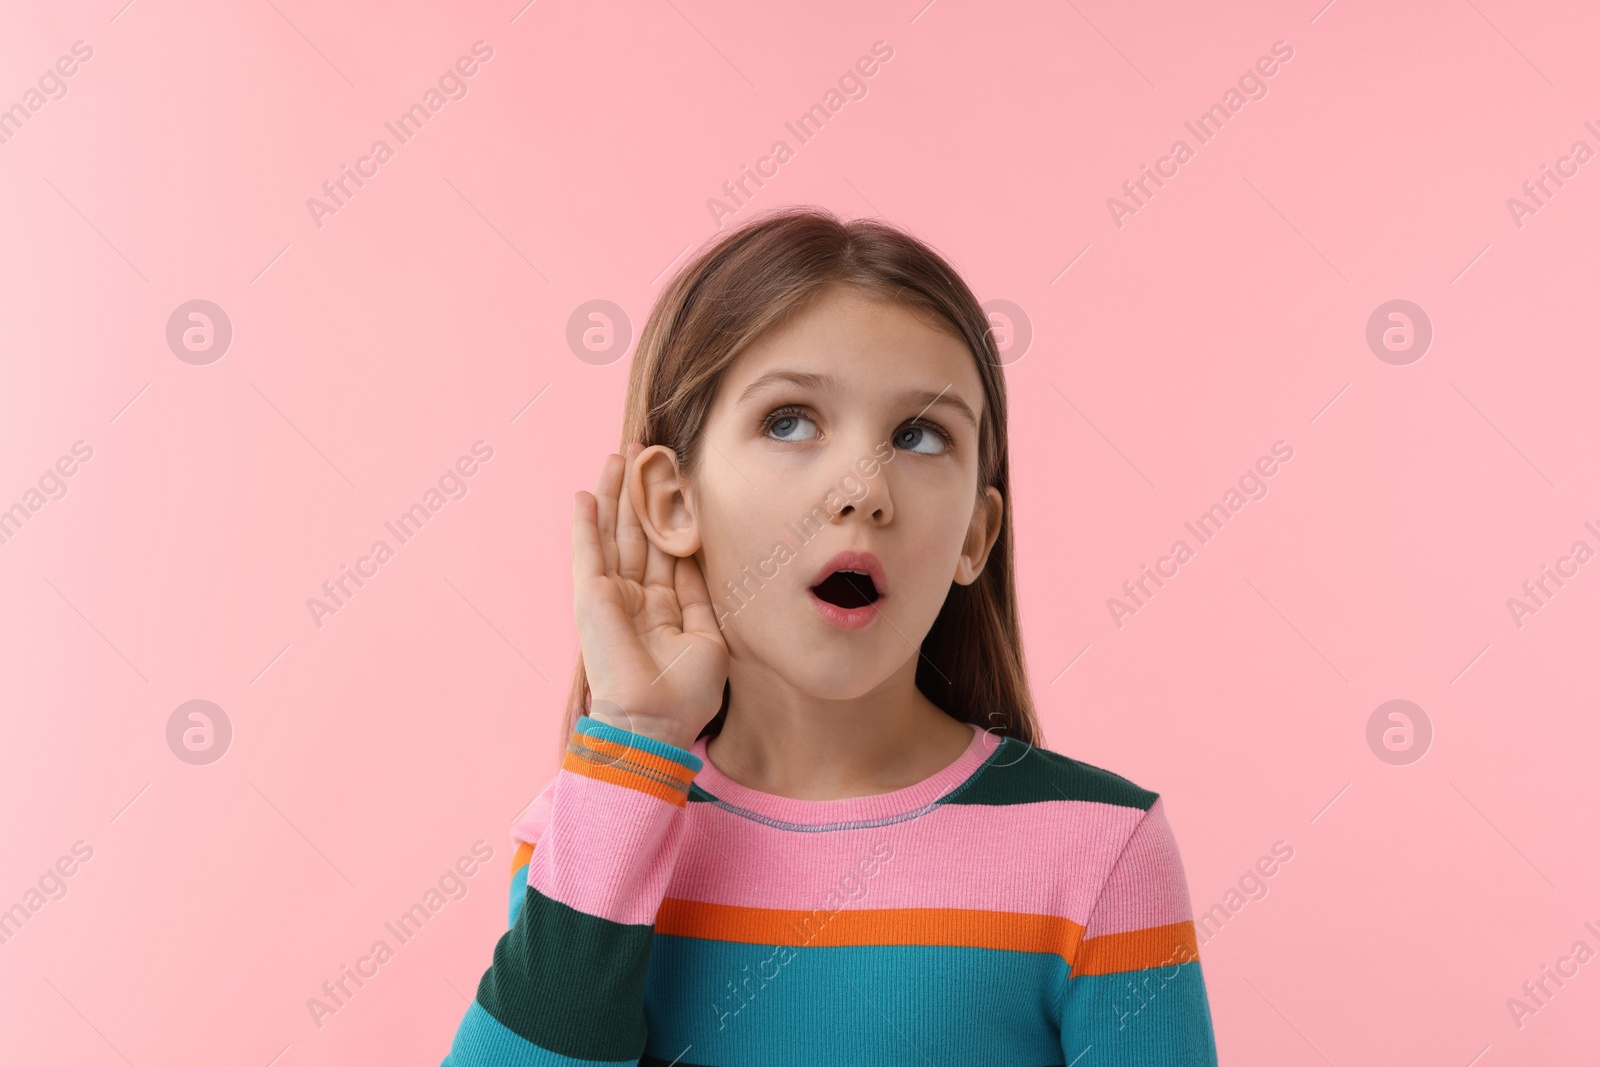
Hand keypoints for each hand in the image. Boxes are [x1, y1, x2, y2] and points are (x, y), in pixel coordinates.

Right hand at [571, 443, 729, 750]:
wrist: (654, 723)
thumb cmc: (685, 693)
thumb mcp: (708, 636)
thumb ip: (699, 594)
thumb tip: (698, 557)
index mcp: (663, 607)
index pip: (667, 550)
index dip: (672, 516)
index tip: (678, 481)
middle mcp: (635, 596)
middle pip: (639, 533)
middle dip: (642, 493)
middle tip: (646, 451)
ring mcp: (611, 595)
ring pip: (613, 533)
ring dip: (615, 495)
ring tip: (618, 457)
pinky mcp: (591, 597)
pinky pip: (587, 552)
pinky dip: (585, 523)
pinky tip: (586, 494)